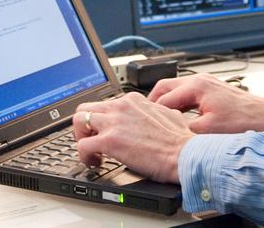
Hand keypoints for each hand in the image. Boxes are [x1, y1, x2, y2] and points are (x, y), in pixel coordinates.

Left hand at [72, 93, 191, 183]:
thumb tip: (155, 115)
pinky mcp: (110, 141)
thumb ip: (154, 112)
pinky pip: (82, 146)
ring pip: (78, 120)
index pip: (106, 104)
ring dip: (80, 137)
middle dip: (85, 126)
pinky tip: (95, 163)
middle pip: (86, 108)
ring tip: (90, 151)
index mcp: (133, 100)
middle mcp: (121, 107)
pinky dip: (84, 156)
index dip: (103, 121)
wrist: (184, 153)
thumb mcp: (167, 114)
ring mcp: (114, 122)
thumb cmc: (180, 140)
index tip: (105, 132)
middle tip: (91, 140)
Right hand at [148, 73, 263, 133]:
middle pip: (165, 86)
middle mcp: (199, 80)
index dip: (151, 114)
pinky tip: (177, 116)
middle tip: (144, 118)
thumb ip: (184, 130)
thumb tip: (167, 136)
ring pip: (175, 88)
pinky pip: (186, 92)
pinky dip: (177, 102)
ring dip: (165, 102)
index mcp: (196, 86)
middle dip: (152, 102)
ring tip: (157, 119)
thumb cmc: (243, 121)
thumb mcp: (208, 131)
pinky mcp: (211, 89)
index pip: (163, 99)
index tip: (142, 124)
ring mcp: (205, 82)